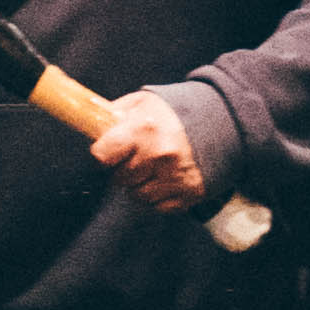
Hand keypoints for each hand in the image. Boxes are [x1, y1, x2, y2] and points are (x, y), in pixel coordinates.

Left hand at [81, 88, 212, 216]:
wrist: (221, 122)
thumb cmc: (175, 111)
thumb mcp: (143, 102)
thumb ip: (115, 114)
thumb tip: (88, 121)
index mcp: (142, 129)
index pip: (102, 156)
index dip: (104, 155)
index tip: (110, 152)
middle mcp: (158, 154)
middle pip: (120, 179)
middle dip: (124, 169)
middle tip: (136, 157)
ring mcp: (176, 176)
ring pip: (138, 196)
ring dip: (140, 186)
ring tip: (152, 169)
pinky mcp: (190, 192)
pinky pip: (159, 207)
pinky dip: (159, 197)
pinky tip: (165, 180)